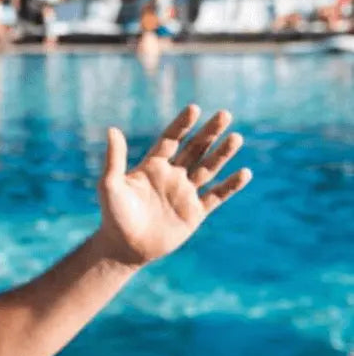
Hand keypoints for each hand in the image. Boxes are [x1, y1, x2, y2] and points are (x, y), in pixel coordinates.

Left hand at [96, 105, 251, 265]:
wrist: (125, 247)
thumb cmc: (113, 215)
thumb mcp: (110, 185)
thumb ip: (114, 158)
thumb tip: (112, 129)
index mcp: (152, 166)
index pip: (171, 139)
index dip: (182, 124)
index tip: (194, 108)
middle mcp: (171, 175)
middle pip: (195, 149)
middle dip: (209, 132)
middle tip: (225, 114)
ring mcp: (184, 193)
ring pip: (208, 168)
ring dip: (222, 153)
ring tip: (236, 137)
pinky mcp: (194, 212)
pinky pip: (216, 196)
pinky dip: (230, 185)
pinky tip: (245, 172)